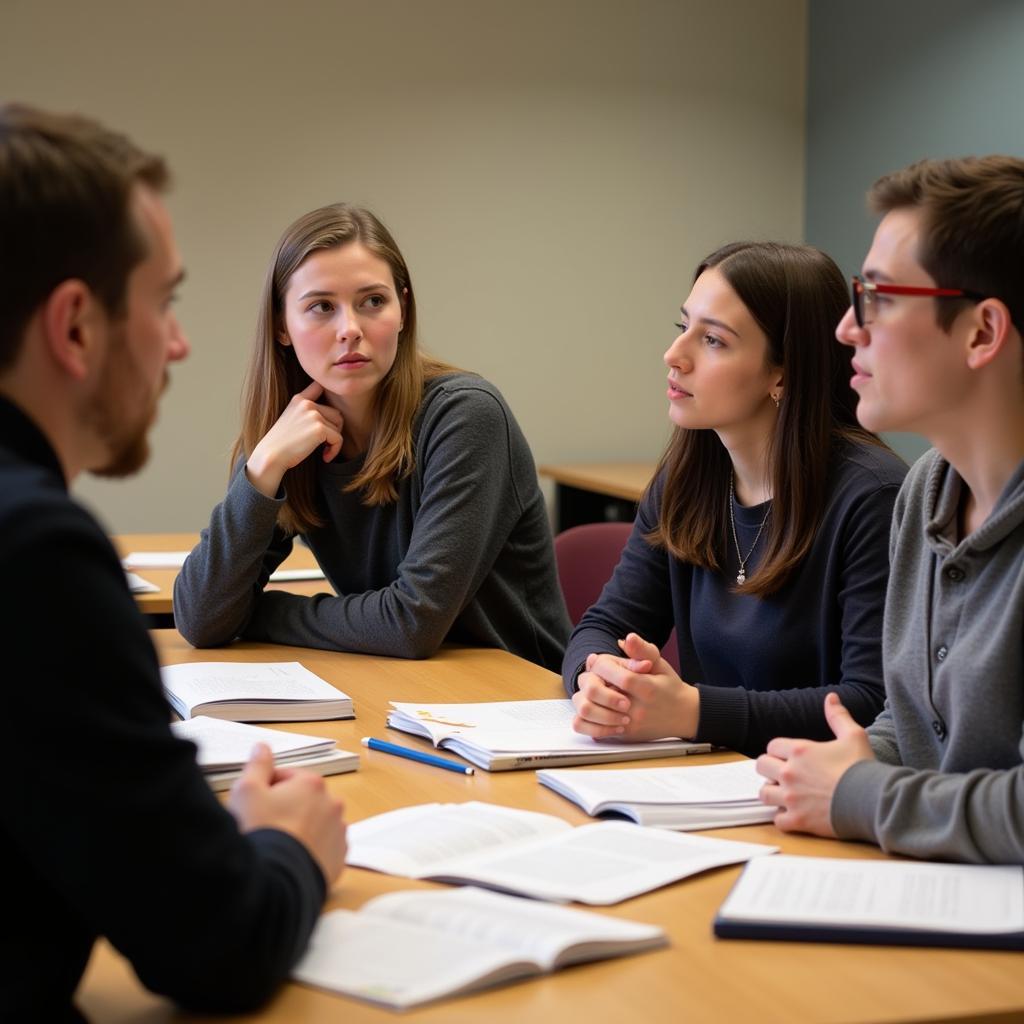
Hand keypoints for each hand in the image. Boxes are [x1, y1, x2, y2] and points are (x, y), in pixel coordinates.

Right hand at [228, 743, 347, 885]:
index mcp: (312, 784)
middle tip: (265, 827)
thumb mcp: (247, 791)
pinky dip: (311, 850)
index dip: (265, 789)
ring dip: (300, 828)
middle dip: (285, 808)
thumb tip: (262, 748)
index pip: (285, 777)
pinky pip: (324, 847)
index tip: (254, 806)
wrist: (276, 882)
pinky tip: (292, 858)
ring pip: (315, 823)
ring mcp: (338, 832)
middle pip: (302, 799)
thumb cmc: (261, 834)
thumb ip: (257, 765)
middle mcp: (332, 804)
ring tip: (279, 845)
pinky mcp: (339, 858)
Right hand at [245, 381, 343, 496]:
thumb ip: (307, 412)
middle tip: (324, 442)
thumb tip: (336, 415)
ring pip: (338, 426)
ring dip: (334, 440)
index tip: (328, 414)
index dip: (329, 396)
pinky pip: (338, 439)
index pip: (319, 386)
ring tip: (323, 449)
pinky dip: (335, 450)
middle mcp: (307, 403)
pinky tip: (325, 456)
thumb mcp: (291, 419)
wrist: (271, 456)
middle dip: (334, 429)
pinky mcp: (319, 428)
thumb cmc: (282, 444)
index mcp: (299, 399)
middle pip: (336, 413)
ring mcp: (313, 415)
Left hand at [571, 632, 699, 741]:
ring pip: (588, 710)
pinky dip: (590, 716)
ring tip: (597, 691)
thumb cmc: (669, 687)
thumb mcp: (660, 664)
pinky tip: (599, 707)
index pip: (613, 673)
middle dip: (591, 679)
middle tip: (597, 676)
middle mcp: (636, 709)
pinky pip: (592, 729)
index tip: (603, 662)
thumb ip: (642, 650)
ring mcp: (628, 725)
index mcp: (646, 687)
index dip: (603, 665)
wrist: (683, 716)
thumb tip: (627, 638)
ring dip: (587, 696)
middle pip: (595, 690)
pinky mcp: (623, 736)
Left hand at [756, 693, 874, 836]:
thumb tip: (831, 698)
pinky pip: (777, 820)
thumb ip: (838, 716)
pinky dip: (783, 818)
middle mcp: (790, 773)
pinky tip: (795, 814)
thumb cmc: (863, 768)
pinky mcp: (798, 820)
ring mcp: (791, 798)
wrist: (874, 801)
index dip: (780, 752)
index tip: (790, 758)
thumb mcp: (853, 735)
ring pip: (764, 793)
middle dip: (770, 770)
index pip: (772, 747)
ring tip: (786, 794)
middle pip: (761, 767)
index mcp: (799, 751)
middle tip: (784, 775)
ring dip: (773, 793)